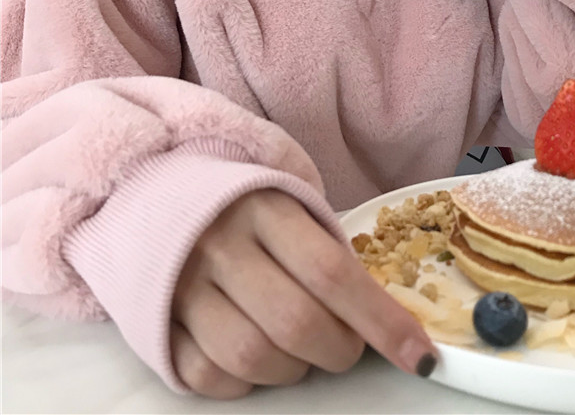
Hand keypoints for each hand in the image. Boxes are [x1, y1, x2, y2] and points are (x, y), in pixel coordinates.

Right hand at [171, 189, 436, 398]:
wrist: (154, 194)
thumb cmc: (242, 203)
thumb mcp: (288, 202)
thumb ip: (326, 247)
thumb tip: (383, 311)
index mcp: (266, 207)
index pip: (332, 271)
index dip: (381, 320)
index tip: (417, 354)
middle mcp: (222, 245)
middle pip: (296, 322)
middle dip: (339, 350)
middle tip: (348, 346)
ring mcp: (183, 286)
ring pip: (253, 358)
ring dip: (294, 370)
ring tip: (300, 350)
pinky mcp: (157, 321)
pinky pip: (209, 376)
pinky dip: (244, 382)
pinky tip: (257, 356)